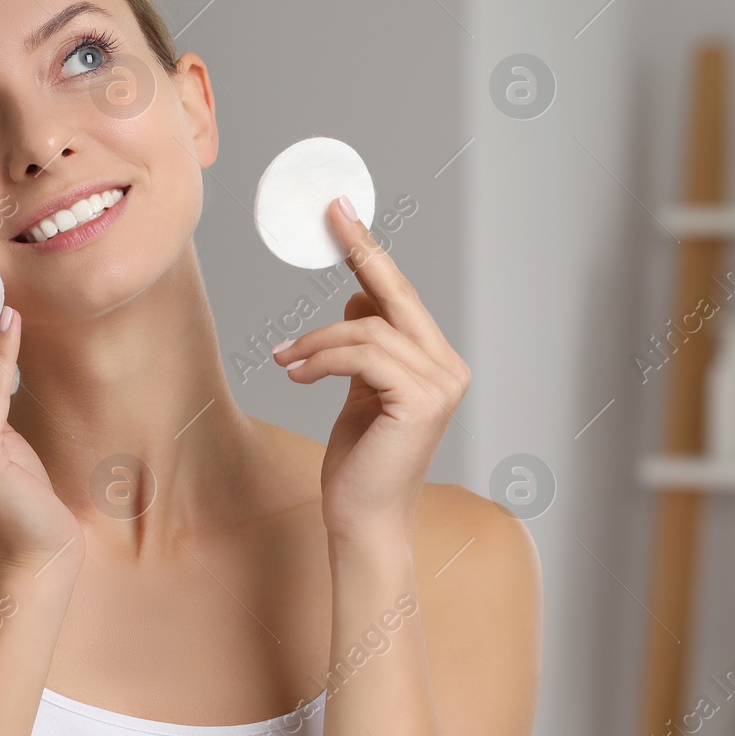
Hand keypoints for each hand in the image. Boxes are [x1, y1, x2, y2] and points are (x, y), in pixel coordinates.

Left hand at [273, 198, 470, 543]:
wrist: (363, 520)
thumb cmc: (361, 464)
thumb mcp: (360, 391)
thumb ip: (365, 346)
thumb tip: (358, 297)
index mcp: (436, 363)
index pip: (402, 297)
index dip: (373, 253)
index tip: (344, 215)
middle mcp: (448, 369)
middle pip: (398, 296)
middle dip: (363, 252)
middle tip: (332, 216)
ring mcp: (441, 385)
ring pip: (369, 329)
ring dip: (317, 340)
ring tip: (285, 360)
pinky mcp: (421, 401)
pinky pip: (362, 355)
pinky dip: (322, 358)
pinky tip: (296, 373)